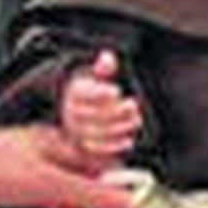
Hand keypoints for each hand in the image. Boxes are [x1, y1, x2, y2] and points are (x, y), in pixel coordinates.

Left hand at [0, 125, 137, 207]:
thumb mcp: (48, 185)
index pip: (109, 163)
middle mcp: (49, 152)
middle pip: (92, 175)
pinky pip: (50, 197)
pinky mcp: (16, 183)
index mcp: (63, 144)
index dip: (129, 183)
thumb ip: (90, 195)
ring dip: (89, 205)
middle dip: (111, 195)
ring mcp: (32, 167)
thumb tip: (128, 202)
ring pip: (72, 187)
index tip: (144, 202)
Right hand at [61, 50, 141, 169]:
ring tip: (136, 120)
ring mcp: (76, 130)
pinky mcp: (84, 146)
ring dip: (118, 128)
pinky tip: (128, 140)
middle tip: (133, 105)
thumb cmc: (93, 91)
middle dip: (115, 111)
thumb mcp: (96, 76)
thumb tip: (108, 58)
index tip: (116, 91)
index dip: (99, 93)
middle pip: (90, 114)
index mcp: (75, 93)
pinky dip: (113, 147)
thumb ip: (103, 68)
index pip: (83, 93)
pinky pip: (95, 150)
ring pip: (94, 133)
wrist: (78, 113)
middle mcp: (71, 112)